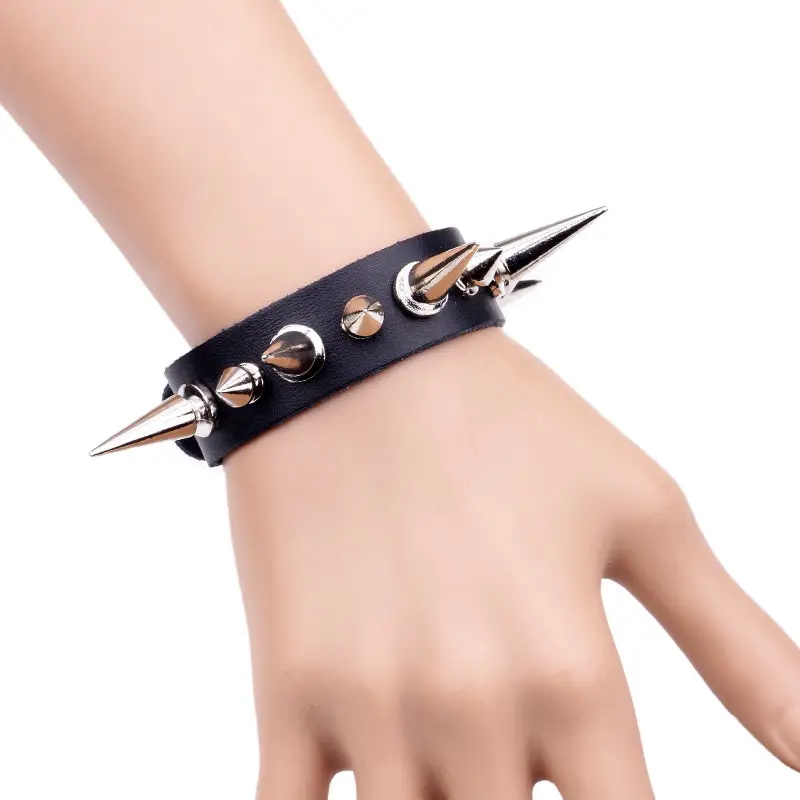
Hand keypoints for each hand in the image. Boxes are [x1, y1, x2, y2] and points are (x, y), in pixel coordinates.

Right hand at [224, 327, 799, 799]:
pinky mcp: (284, 684)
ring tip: (459, 758)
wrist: (357, 359)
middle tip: (518, 757)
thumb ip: (740, 647)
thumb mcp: (640, 513)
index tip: (594, 792)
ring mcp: (365, 704)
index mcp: (571, 675)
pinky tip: (362, 787)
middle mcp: (470, 709)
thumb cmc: (504, 422)